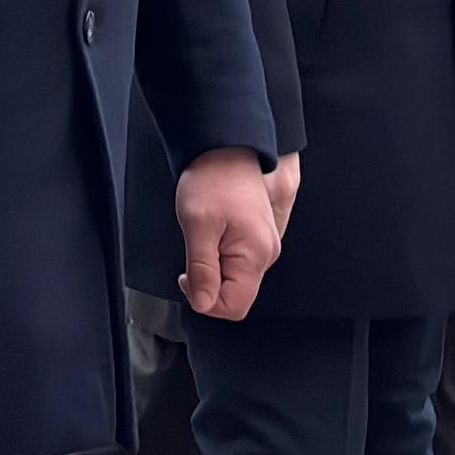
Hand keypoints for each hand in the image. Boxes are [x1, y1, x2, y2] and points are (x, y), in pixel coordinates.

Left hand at [176, 146, 282, 319]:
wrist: (225, 147)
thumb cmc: (212, 178)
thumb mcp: (197, 225)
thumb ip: (202, 270)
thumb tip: (203, 303)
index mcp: (256, 254)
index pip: (234, 307)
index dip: (205, 300)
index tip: (188, 277)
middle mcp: (266, 254)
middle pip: (235, 296)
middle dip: (208, 283)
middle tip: (195, 251)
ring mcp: (263, 246)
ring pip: (234, 281)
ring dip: (212, 269)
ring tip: (204, 237)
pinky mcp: (256, 239)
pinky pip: (236, 265)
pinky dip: (218, 258)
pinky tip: (211, 235)